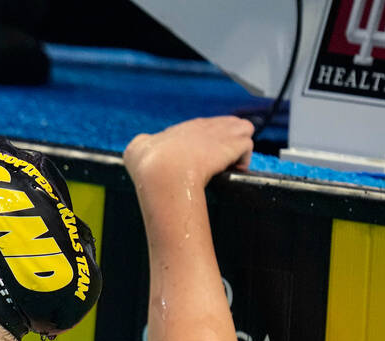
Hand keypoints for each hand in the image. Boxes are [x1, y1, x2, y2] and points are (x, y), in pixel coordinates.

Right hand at [123, 116, 253, 191]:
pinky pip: (248, 147)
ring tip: (230, 167)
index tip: (203, 160)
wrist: (161, 170)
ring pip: (243, 129)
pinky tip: (234, 171)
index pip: (203, 128)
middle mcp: (204, 126)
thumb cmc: (148, 161)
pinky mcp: (234, 144)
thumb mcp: (136, 148)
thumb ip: (141, 145)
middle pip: (226, 124)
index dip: (206, 143)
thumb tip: (139, 147)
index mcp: (183, 129)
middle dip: (227, 142)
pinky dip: (243, 160)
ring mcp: (221, 133)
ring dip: (239, 147)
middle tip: (220, 165)